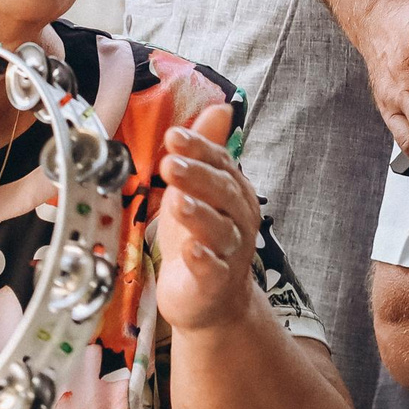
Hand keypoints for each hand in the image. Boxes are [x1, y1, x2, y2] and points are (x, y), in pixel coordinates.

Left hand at [155, 104, 267, 333]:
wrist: (212, 300)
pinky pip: (212, 271)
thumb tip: (221, 108)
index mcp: (234, 192)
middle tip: (170, 163)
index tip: (173, 136)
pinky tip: (190, 251)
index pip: (220, 163)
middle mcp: (238, 219)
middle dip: (196, 176)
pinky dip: (202, 260)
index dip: (199, 148)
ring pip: (218, 230)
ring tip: (178, 202)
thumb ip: (207, 151)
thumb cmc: (203, 238)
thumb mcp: (200, 190)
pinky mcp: (215, 284)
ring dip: (199, 215)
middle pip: (222, 193)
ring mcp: (229, 253)